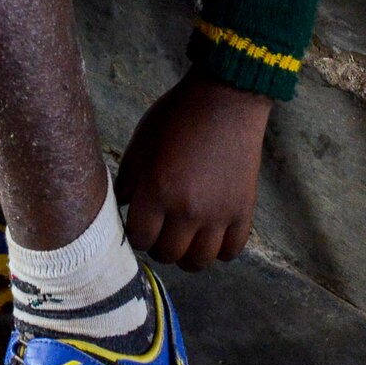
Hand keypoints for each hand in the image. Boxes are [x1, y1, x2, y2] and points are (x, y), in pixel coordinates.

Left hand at [116, 70, 270, 269]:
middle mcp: (187, 210)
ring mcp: (218, 216)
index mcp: (157, 191)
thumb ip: (129, 178)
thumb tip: (122, 206)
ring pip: (198, 262)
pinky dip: (218, 251)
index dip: (135, 233)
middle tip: (159, 232)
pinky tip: (210, 236)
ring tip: (183, 240)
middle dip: (158, 246)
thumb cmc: (177, 117)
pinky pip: (230, 253)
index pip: (139, 237)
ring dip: (186, 256)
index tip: (138, 224)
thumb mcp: (142, 142)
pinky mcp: (242, 214)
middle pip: (168, 254)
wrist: (224, 102)